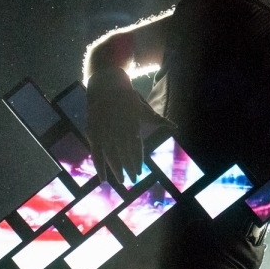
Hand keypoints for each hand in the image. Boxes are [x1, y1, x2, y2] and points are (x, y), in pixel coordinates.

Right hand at [86, 66, 173, 182]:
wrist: (107, 88)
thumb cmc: (128, 100)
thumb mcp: (145, 109)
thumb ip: (159, 121)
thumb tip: (176, 127)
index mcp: (132, 126)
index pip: (135, 148)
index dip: (137, 160)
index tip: (140, 171)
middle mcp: (118, 132)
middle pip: (124, 155)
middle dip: (128, 168)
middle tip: (133, 179)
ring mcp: (105, 134)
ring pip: (111, 157)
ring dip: (117, 170)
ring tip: (122, 181)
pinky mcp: (93, 135)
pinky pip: (96, 154)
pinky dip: (100, 167)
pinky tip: (104, 179)